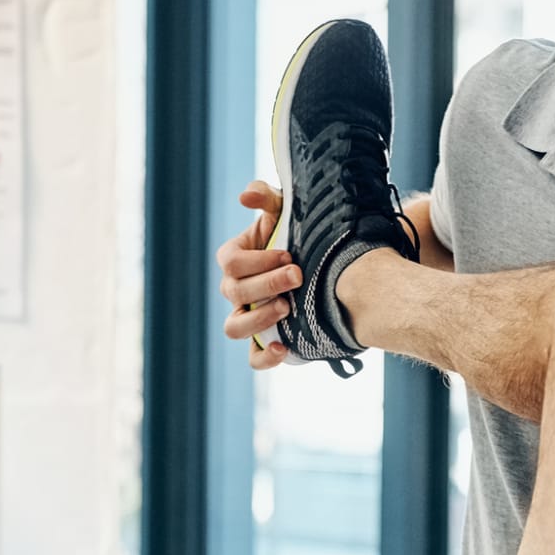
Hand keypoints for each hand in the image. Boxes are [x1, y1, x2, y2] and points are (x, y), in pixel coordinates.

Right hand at [214, 179, 298, 369]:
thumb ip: (266, 198)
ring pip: (234, 327)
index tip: (287, 254)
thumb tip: (245, 196)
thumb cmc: (298, 235)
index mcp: (235, 259)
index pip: (230, 262)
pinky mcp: (265, 341)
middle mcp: (236, 291)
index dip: (257, 260)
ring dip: (259, 318)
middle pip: (234, 292)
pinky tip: (283, 348)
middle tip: (297, 275)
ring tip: (287, 308)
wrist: (323, 266)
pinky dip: (264, 357)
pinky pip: (254, 358)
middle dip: (267, 283)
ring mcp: (248, 318)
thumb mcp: (285, 211)